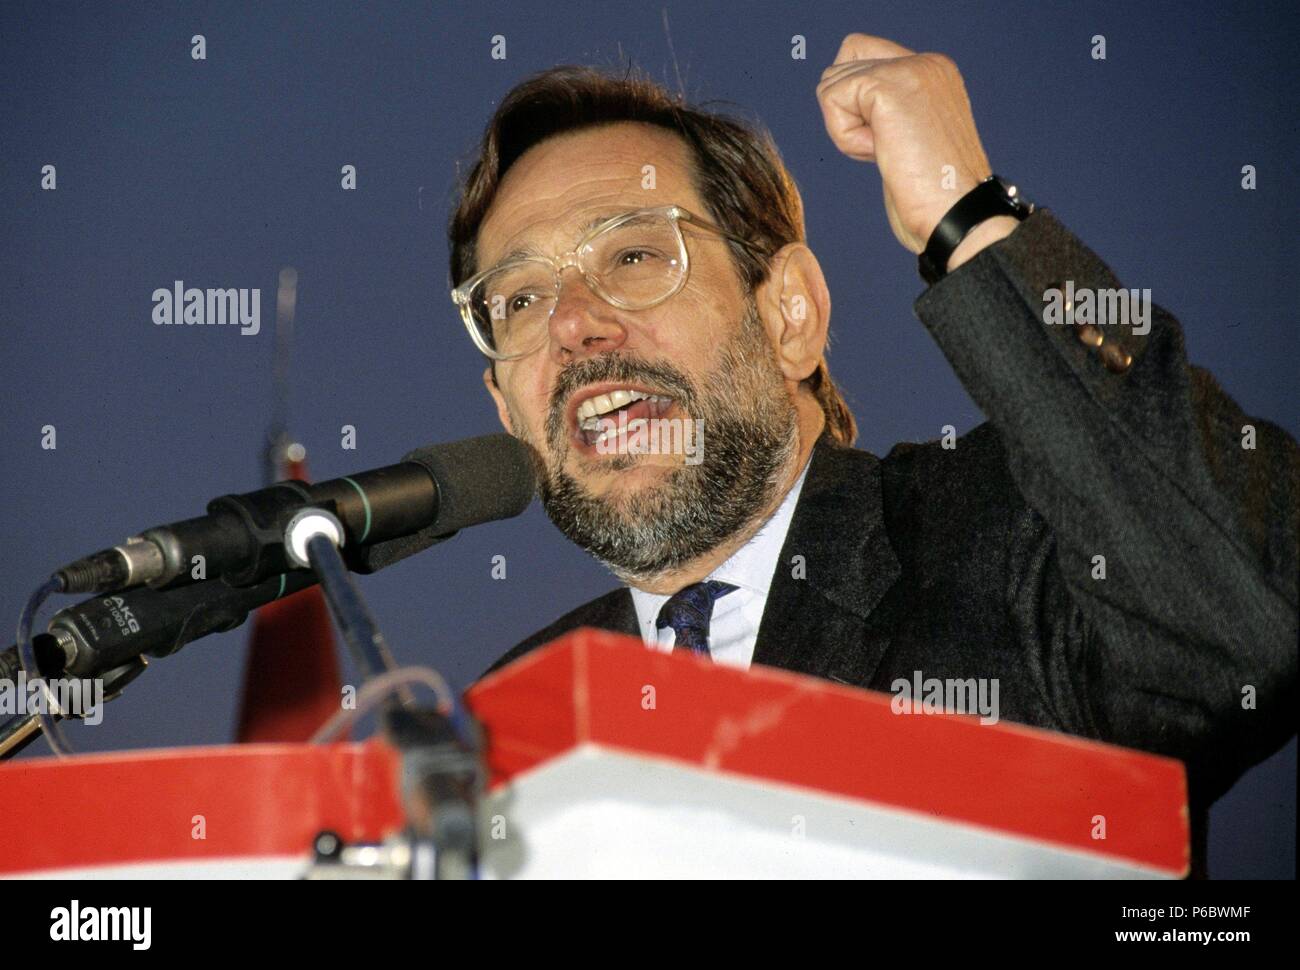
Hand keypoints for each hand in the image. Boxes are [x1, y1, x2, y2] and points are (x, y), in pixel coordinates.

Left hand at [816, 33, 1005, 259]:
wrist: (957, 214)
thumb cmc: (935, 196)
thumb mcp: (912, 139)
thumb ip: (887, 112)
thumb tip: (843, 101)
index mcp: (934, 74)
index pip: (863, 55)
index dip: (856, 104)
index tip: (890, 141)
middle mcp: (925, 63)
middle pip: (842, 67)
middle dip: (849, 116)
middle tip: (888, 148)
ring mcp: (910, 69)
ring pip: (833, 84)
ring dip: (847, 129)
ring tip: (889, 151)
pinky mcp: (888, 86)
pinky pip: (831, 99)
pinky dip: (845, 136)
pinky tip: (880, 152)